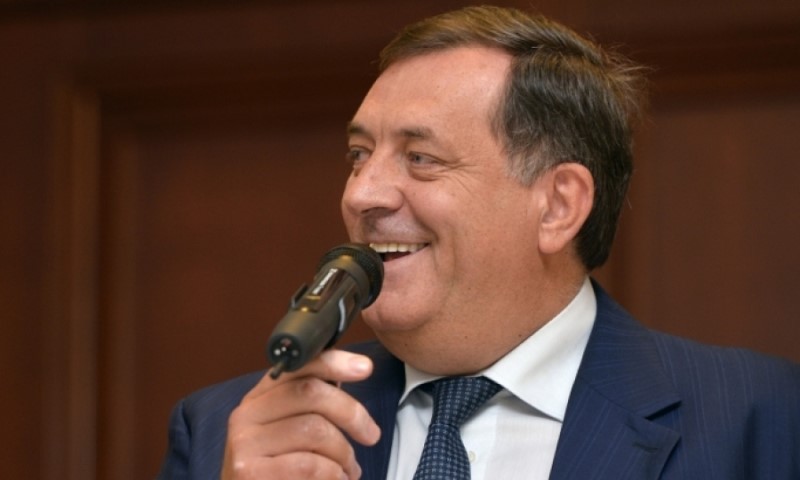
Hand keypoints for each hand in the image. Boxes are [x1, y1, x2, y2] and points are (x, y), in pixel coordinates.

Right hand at [221, 349, 380, 479]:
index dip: (334, 362)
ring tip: (349, 468)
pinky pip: (310, 464)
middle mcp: (246, 415)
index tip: (364, 367)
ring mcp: (246, 444)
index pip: (298, 367)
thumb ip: (312, 404)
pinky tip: (337, 478)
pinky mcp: (252, 472)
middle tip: (371, 434)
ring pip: (315, 430)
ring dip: (344, 452)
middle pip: (310, 392)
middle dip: (351, 412)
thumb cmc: (280, 470)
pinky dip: (334, 473)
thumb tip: (352, 370)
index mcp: (258, 398)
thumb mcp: (291, 432)